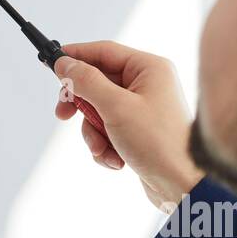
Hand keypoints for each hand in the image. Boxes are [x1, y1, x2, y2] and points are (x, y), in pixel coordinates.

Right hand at [53, 41, 203, 208]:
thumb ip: (86, 82)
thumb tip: (64, 64)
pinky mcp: (137, 131)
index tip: (52, 64)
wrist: (184, 186)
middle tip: (63, 114)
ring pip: (98, 110)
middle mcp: (147, 84)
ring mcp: (142, 108)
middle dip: (82, 104)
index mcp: (149, 69)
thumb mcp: (116, 107)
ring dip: (93, 132)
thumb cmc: (159, 143)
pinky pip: (107, 130)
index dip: (76, 56)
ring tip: (102, 148)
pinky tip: (115, 159)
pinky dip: (104, 145)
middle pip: (97, 82)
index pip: (103, 51)